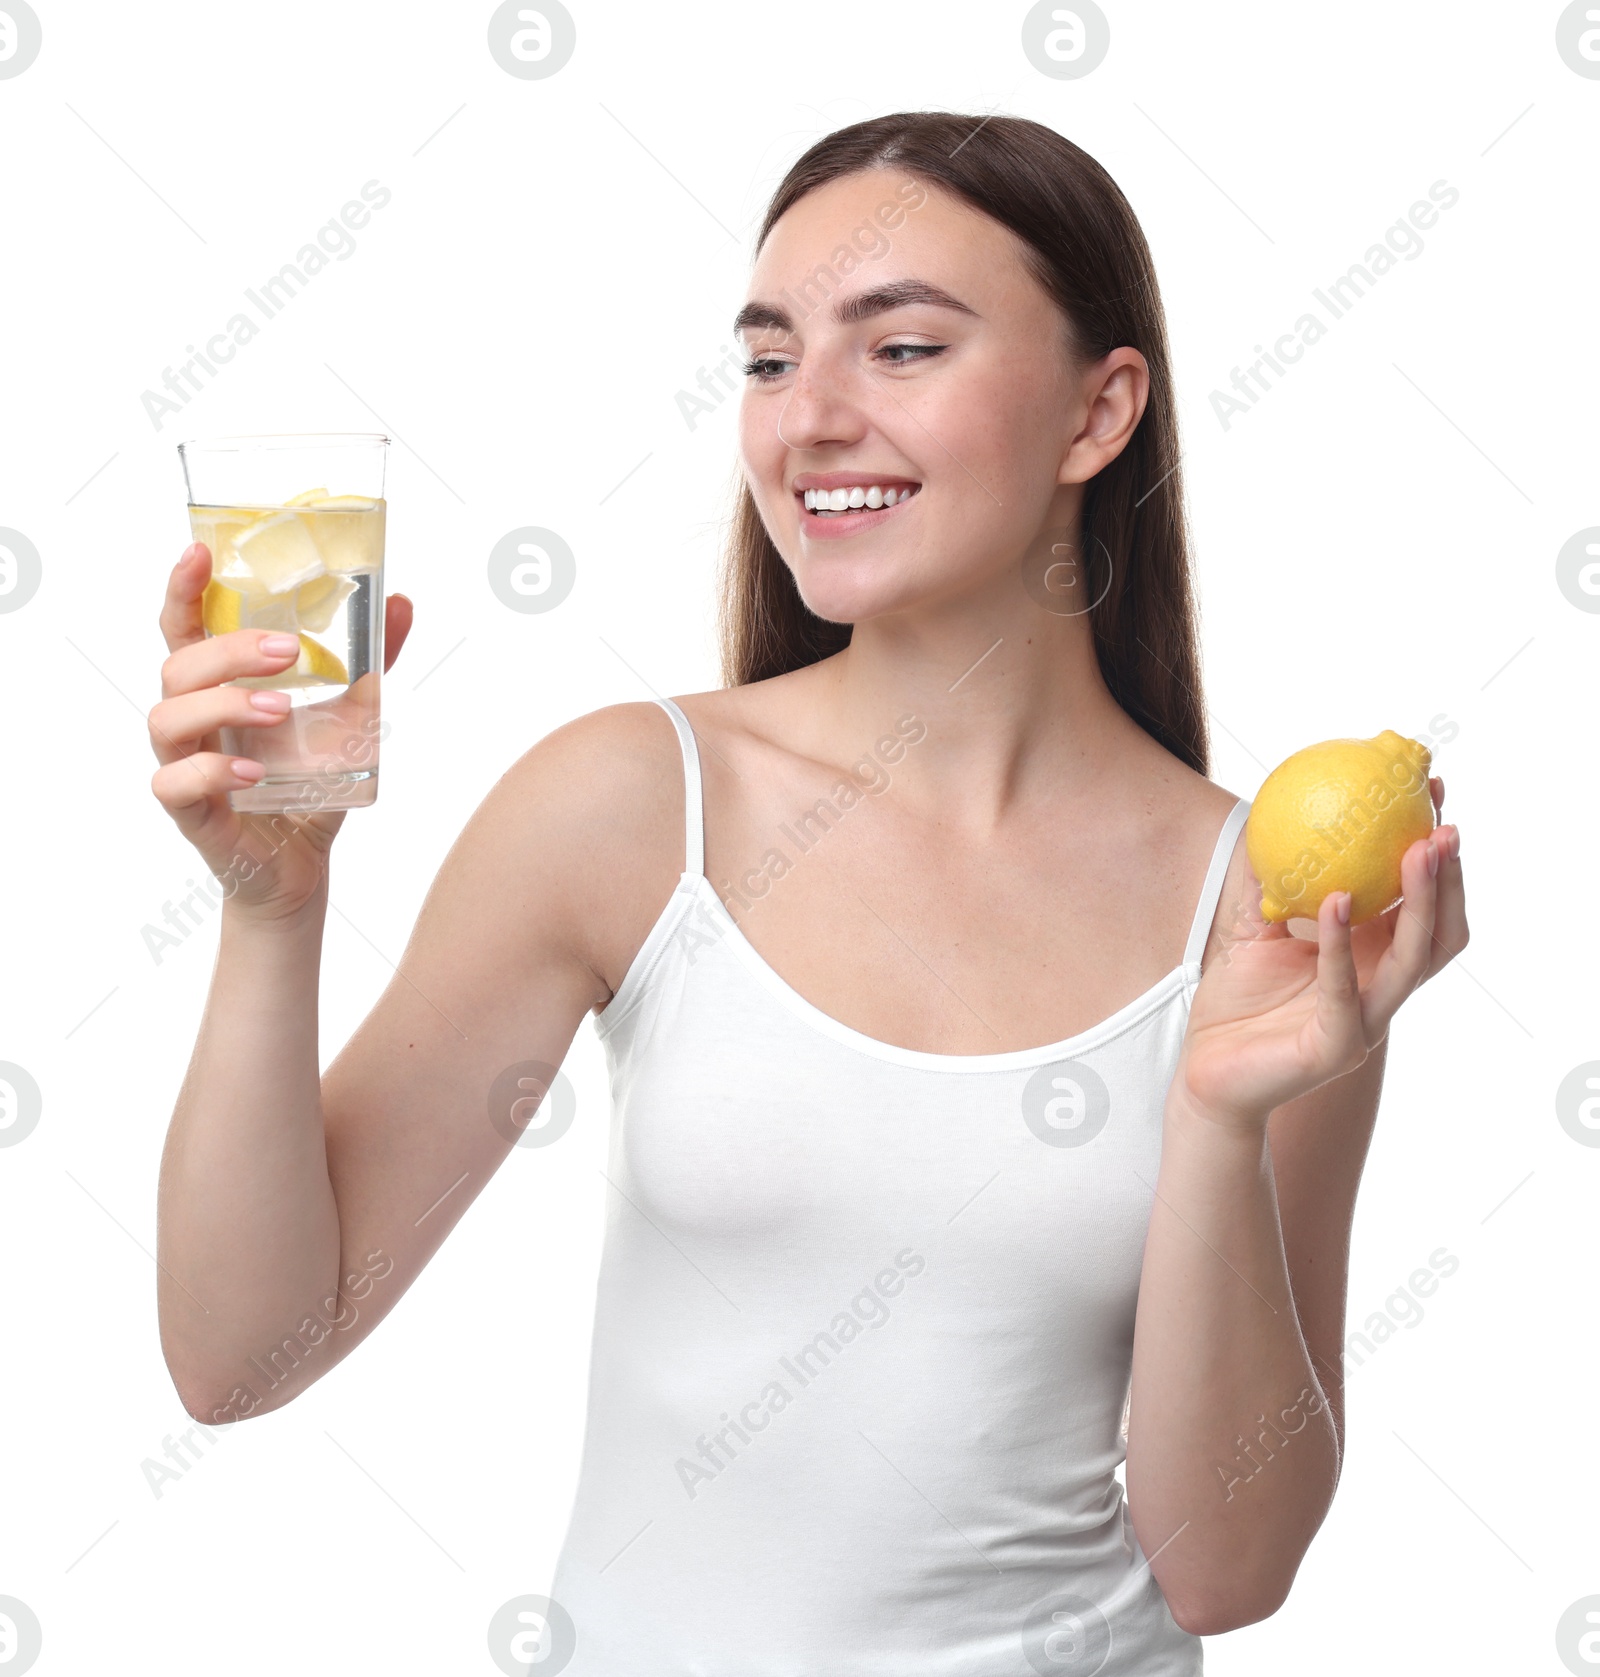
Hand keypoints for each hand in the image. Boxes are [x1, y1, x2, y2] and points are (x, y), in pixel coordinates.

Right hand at [148, 541, 414, 922]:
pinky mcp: (188, 811)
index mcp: (219, 688)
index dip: (184, 588)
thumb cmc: (306, 785)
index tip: (199, 551)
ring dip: (225, 703)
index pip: (185, 628)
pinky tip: (254, 772)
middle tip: (288, 650)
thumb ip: (369, 664)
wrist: (300, 865)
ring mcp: (183, 763)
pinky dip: (213, 771)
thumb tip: (401, 603)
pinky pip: (174, 782)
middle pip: (178, 664)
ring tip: (281, 709)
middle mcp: (193, 719)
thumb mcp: (349, 719)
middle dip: (230, 650)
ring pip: (167, 716)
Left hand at [1172, 777, 1467, 1133]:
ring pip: (1413, 961)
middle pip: (1438, 933)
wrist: (1206, 1074)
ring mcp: (1365, 1023)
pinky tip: (1338, 901)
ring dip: (1419, 904)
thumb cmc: (1236, 1003)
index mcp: (1369, 962)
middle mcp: (1379, 991)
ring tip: (1417, 853)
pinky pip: (1343, 990)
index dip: (1434, 858)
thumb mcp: (1253, 930)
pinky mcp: (1335, 1048)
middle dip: (1449, 880)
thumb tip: (1271, 815)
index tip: (1434, 799)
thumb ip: (1270, 884)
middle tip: (1445, 828)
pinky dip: (1341, 944)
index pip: (1418, 906)